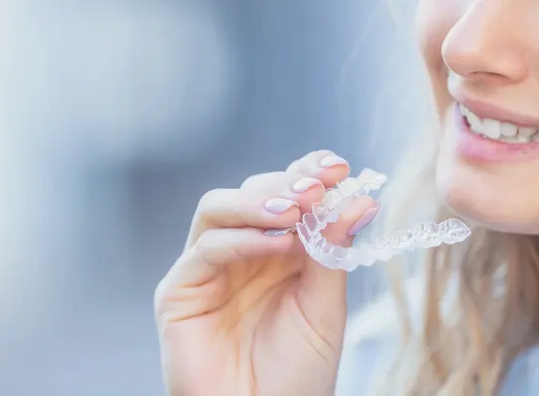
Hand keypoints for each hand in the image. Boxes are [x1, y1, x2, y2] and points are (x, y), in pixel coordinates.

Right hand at [154, 150, 377, 395]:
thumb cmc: (298, 373)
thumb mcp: (326, 306)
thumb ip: (333, 250)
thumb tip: (359, 199)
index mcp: (279, 248)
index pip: (288, 192)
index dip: (309, 172)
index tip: (338, 167)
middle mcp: (242, 250)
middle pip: (252, 190)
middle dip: (286, 183)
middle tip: (318, 187)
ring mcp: (207, 268)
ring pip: (218, 207)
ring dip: (259, 201)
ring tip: (296, 210)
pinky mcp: (179, 293)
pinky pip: (205, 249)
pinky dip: (242, 239)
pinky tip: (278, 245)